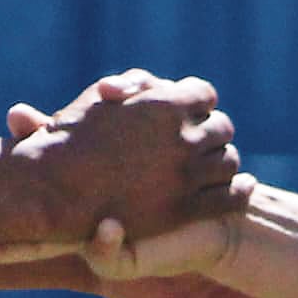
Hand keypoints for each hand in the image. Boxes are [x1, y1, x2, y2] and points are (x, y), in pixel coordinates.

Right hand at [6, 72, 241, 255]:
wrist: (53, 192)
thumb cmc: (65, 144)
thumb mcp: (96, 102)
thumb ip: (128, 89)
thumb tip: (146, 87)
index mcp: (165, 102)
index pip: (204, 94)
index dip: (197, 103)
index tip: (191, 113)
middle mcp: (183, 136)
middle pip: (221, 128)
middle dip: (211, 132)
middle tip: (204, 142)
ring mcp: (188, 174)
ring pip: (228, 162)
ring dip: (223, 162)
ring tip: (214, 167)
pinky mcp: (187, 209)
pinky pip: (230, 198)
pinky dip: (241, 191)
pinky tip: (245, 186)